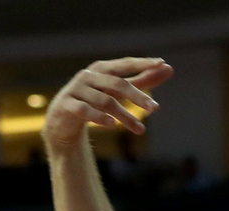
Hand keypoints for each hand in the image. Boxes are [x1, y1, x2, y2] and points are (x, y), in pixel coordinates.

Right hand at [42, 58, 172, 150]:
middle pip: (117, 84)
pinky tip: (113, 125)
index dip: (142, 63)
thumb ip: (141, 80)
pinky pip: (85, 110)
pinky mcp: (67, 105)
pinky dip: (99, 118)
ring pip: (105, 101)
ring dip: (124, 116)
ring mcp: (76, 90)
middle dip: (137, 95)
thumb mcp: (117, 91)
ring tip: (140, 129)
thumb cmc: (93, 101)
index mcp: (102, 69)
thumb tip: (167, 68)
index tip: (161, 64)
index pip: (125, 64)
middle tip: (155, 108)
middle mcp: (88, 76)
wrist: (61, 121)